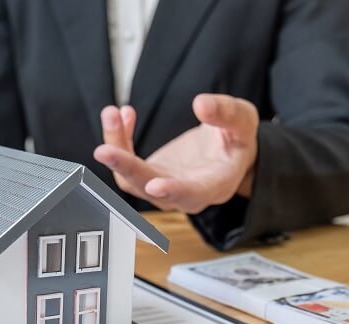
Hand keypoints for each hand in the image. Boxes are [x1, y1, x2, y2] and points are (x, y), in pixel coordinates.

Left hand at [93, 94, 257, 212]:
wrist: (226, 152)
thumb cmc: (237, 140)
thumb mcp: (244, 121)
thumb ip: (227, 113)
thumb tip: (201, 104)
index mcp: (215, 184)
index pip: (193, 194)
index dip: (174, 192)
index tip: (155, 186)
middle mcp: (185, 194)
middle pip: (149, 188)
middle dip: (126, 168)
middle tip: (104, 150)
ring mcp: (163, 187)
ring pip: (130, 178)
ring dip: (117, 148)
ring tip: (112, 114)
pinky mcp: (149, 176)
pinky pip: (125, 166)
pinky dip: (119, 140)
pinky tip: (124, 115)